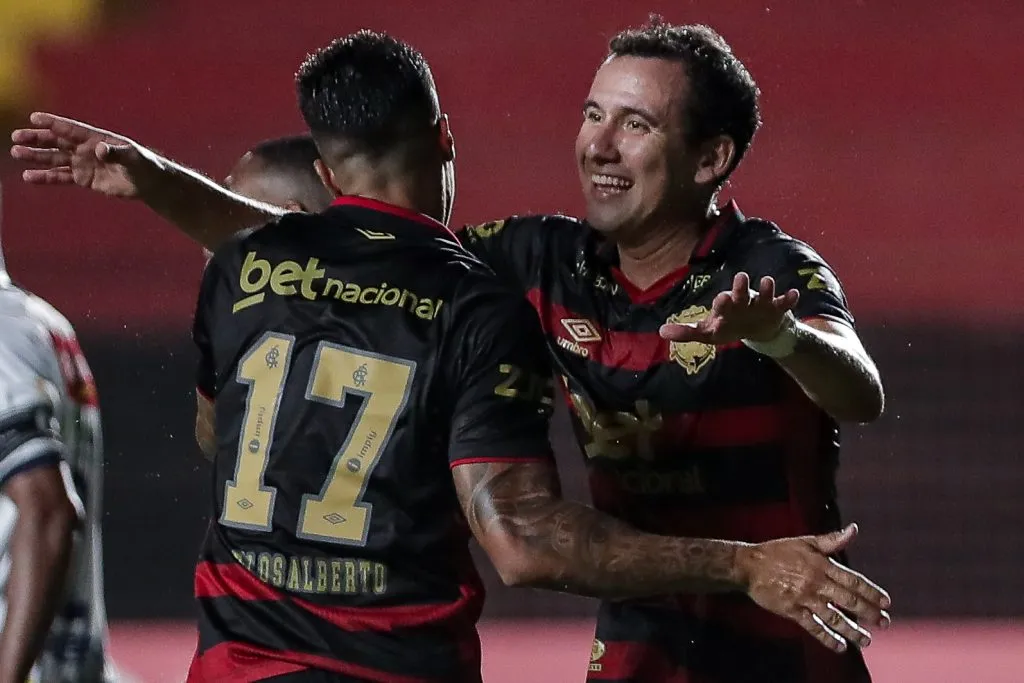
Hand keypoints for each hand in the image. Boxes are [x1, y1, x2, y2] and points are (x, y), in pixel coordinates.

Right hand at [10, 112, 158, 198]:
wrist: (150, 183)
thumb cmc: (144, 165)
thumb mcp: (132, 158)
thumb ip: (115, 153)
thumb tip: (99, 150)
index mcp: (96, 138)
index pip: (71, 129)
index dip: (53, 123)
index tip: (34, 118)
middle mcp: (86, 149)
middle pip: (57, 141)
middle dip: (37, 138)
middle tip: (17, 137)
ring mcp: (83, 164)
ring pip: (55, 158)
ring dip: (36, 156)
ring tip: (17, 154)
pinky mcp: (84, 179)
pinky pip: (61, 177)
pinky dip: (46, 177)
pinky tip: (29, 177)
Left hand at [659, 272, 799, 343]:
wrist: (756, 328)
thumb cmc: (728, 326)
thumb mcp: (708, 333)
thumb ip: (686, 333)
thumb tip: (660, 332)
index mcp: (726, 307)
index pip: (722, 303)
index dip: (722, 302)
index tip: (721, 298)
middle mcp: (743, 301)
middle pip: (741, 292)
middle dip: (740, 287)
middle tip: (741, 278)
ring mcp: (760, 303)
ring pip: (764, 293)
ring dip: (767, 288)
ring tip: (768, 282)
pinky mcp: (776, 309)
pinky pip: (784, 302)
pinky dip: (789, 298)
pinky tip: (793, 294)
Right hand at [737, 523, 890, 652]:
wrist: (749, 565)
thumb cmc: (778, 551)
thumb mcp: (806, 542)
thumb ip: (832, 540)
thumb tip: (854, 529)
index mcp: (821, 565)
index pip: (853, 580)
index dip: (871, 592)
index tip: (886, 602)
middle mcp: (816, 582)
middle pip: (849, 600)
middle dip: (869, 613)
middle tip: (884, 623)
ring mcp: (804, 598)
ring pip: (834, 617)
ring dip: (852, 630)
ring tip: (866, 640)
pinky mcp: (791, 610)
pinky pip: (813, 627)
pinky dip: (827, 637)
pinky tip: (840, 646)